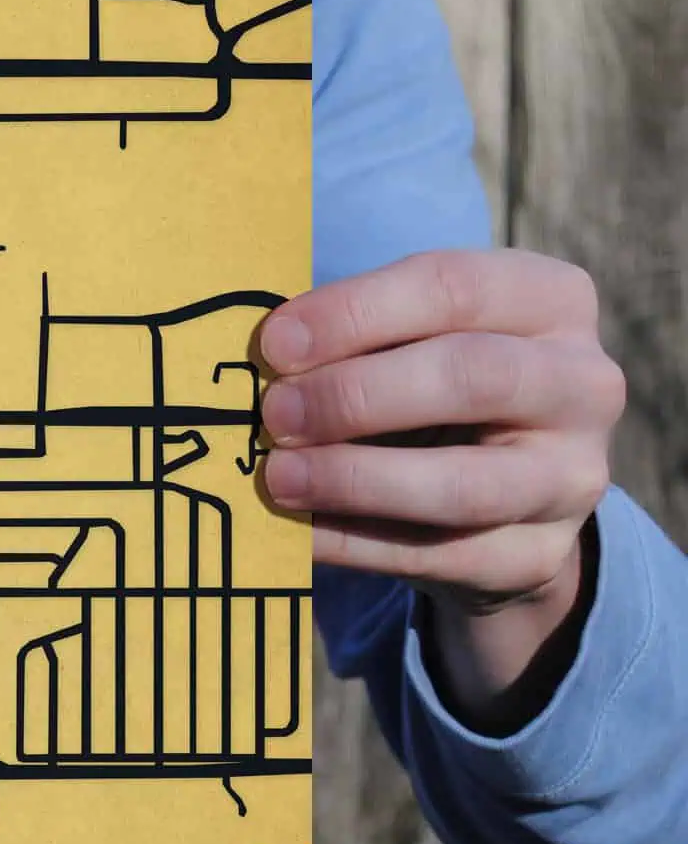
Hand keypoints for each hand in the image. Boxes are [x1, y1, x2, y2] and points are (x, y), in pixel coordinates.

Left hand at [257, 249, 624, 719]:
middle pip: (472, 377)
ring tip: (277, 477)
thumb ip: (354, 337)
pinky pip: (441, 555)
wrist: (502, 496)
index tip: (274, 344)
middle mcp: (582, 383)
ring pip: (464, 484)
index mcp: (549, 300)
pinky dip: (357, 544)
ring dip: (355, 480)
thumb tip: (260, 356)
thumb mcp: (409, 340)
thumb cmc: (431, 386)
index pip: (454, 288)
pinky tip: (298, 533)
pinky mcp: (542, 555)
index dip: (355, 314)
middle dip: (356, 396)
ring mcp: (572, 477)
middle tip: (274, 412)